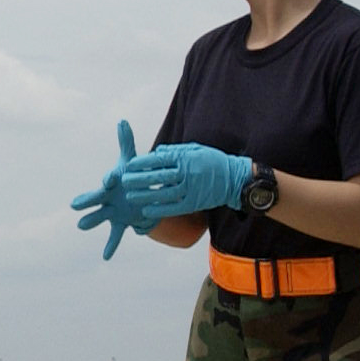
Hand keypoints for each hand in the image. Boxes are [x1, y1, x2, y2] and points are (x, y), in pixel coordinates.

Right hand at [69, 120, 148, 259]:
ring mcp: (111, 212)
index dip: (109, 179)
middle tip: (74, 205)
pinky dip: (111, 246)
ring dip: (91, 221)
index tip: (110, 179)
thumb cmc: (130, 176)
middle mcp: (106, 198)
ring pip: (99, 217)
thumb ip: (126, 141)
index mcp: (110, 183)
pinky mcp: (120, 223)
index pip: (107, 181)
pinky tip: (106, 257)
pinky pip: (115, 236)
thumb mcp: (130, 160)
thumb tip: (122, 120)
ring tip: (81, 226)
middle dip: (86, 202)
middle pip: (94, 200)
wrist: (137, 194)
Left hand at [119, 143, 255, 226]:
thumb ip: (175, 151)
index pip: (159, 160)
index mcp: (186, 158)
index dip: (143, 163)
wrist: (235, 179)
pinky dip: (159, 210)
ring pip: (163, 194)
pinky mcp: (194, 203)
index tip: (129, 165)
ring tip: (130, 197)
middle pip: (158, 177)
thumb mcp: (196, 149)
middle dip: (140, 179)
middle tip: (124, 181)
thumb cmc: (213, 161)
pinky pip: (173, 208)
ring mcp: (191, 189)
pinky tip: (146, 211)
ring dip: (145, 196)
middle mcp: (187, 173)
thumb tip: (157, 151)